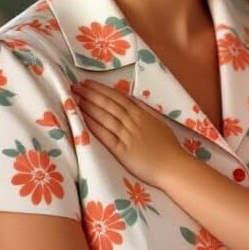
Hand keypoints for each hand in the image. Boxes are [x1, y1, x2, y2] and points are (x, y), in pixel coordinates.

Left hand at [72, 80, 186, 187]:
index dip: (101, 89)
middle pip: (109, 104)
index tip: (87, 83)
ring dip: (89, 106)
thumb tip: (132, 100)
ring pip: (106, 116)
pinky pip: (106, 135)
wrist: (173, 166)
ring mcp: (127, 135)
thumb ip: (144, 111)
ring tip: (75, 99)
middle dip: (91, 94)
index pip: (117, 98)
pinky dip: (94, 126)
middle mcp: (133, 121)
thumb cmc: (168, 147)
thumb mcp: (158, 122)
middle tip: (75, 86)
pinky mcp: (123, 151)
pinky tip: (83, 119)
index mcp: (141, 114)